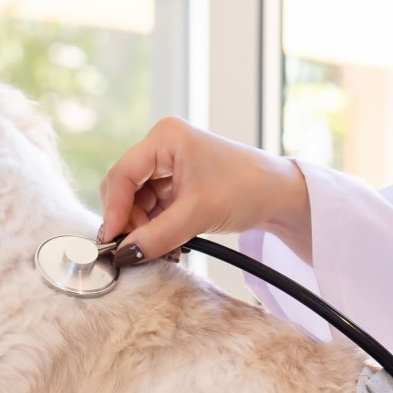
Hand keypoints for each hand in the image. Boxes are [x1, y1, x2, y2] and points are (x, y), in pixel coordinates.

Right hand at [99, 117, 310, 265]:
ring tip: (161, 252)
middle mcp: (163, 146)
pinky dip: (156, 230)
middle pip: (125, 188)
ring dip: (144, 230)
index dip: (114, 210)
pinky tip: (168, 246)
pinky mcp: (176, 184)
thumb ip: (156, 236)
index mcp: (165, 137)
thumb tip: (123, 255)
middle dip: (130, 222)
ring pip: (137, 203)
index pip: (123, 174)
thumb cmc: (248, 188)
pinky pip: (152, 210)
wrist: (281, 196)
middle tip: (136, 250)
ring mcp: (169, 166)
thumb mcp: (198, 214)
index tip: (112, 241)